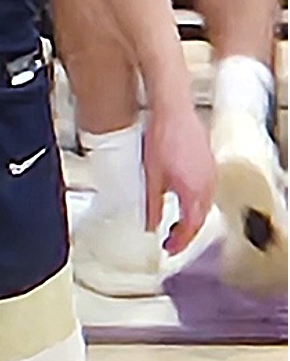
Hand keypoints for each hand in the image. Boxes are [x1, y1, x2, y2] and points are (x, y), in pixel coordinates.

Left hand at [144, 94, 214, 255]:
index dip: (179, 242)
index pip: (190, 227)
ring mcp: (210, 173)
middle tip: (171, 242)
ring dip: (191, 219)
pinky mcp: (208, 163)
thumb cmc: (162, 138)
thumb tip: (150, 225)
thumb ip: (151, 204)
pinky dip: (195, 203)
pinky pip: (205, 191)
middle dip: (186, 233)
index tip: (168, 249)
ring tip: (174, 226)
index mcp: (193, 191)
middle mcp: (207, 184)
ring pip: (204, 205)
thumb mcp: (151, 176)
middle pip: (200, 218)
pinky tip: (181, 200)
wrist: (172, 111)